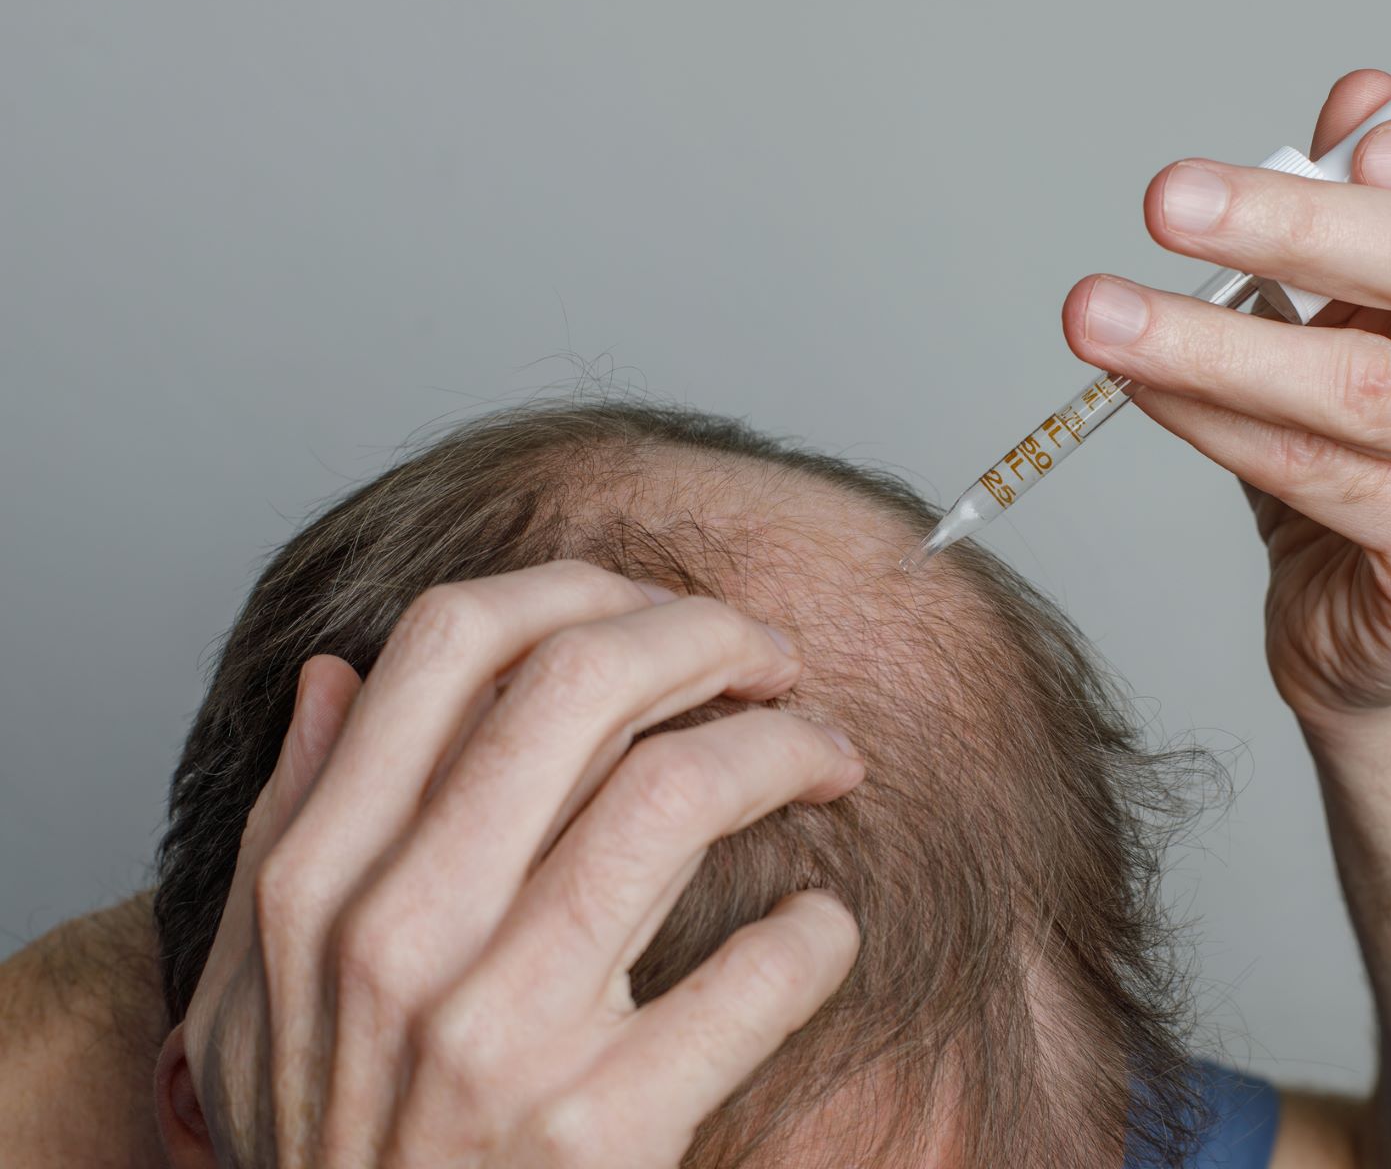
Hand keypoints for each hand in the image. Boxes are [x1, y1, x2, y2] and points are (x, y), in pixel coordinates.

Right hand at [156, 562, 862, 1166]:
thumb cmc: (334, 1148)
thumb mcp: (254, 992)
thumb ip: (290, 825)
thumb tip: (337, 676)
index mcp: (320, 881)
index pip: (454, 642)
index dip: (584, 589)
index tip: (658, 613)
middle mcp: (400, 936)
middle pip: (581, 679)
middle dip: (707, 635)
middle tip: (771, 661)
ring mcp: (501, 1033)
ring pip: (679, 789)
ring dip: (784, 749)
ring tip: (824, 762)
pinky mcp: (604, 1128)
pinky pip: (760, 972)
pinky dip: (817, 933)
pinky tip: (817, 929)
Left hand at [1061, 69, 1390, 724]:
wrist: (1366, 619)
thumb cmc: (1369, 448)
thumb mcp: (1363, 310)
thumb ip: (1363, 204)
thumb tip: (1356, 99)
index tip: (1359, 146)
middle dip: (1294, 223)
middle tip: (1169, 202)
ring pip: (1362, 383)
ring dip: (1210, 338)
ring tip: (1102, 312)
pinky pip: (1316, 471)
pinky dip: (1212, 420)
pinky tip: (1143, 387)